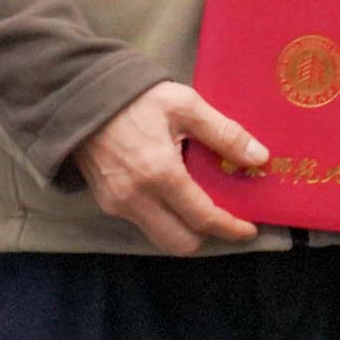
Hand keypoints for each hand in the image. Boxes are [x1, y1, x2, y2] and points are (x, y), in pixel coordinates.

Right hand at [77, 78, 268, 255]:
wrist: (80, 95)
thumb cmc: (137, 97)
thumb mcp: (186, 106)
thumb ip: (224, 134)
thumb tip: (259, 158)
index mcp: (159, 173)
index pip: (202, 218)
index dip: (230, 228)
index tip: (249, 229)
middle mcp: (136, 198)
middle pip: (181, 243)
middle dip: (208, 236)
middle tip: (226, 218)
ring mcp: (117, 204)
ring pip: (160, 238)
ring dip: (185, 231)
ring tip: (202, 207)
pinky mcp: (106, 203)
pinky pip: (143, 225)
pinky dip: (164, 220)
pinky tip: (175, 197)